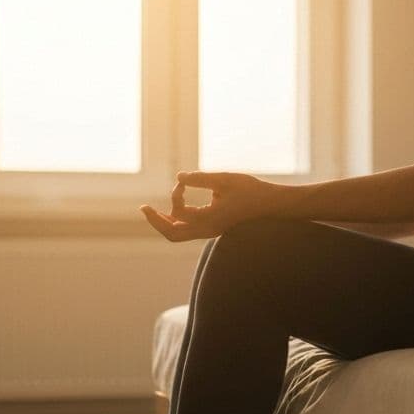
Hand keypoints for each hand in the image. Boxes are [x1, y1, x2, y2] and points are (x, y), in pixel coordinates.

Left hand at [140, 171, 281, 241]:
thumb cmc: (250, 190)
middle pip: (172, 234)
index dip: (176, 193)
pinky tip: (173, 211)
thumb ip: (200, 179)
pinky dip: (177, 222)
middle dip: (156, 221)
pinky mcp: (214, 228)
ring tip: (152, 212)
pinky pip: (188, 231)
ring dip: (165, 223)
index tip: (183, 181)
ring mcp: (210, 231)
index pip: (179, 212)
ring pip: (179, 235)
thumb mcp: (224, 180)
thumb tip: (179, 177)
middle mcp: (207, 230)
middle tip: (143, 209)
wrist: (271, 204)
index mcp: (209, 220)